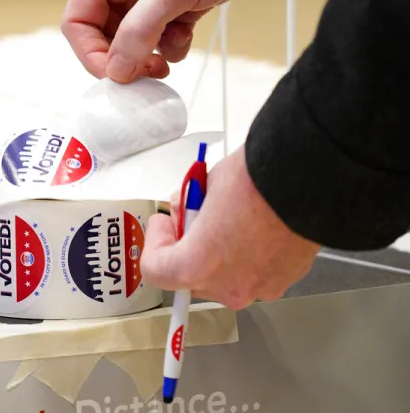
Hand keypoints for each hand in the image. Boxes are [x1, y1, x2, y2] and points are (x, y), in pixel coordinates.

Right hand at [61, 0, 310, 82]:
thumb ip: (138, 34)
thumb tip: (116, 70)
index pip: (79, 20)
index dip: (91, 52)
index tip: (112, 75)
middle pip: (105, 35)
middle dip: (122, 58)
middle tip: (139, 76)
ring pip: (135, 41)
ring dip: (148, 55)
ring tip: (163, 60)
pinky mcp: (180, 4)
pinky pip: (162, 38)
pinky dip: (172, 46)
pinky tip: (186, 36)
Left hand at [141, 146, 320, 309]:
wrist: (311, 179)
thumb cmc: (253, 180)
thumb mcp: (205, 185)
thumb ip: (188, 207)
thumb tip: (187, 211)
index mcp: (197, 266)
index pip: (155, 271)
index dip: (155, 243)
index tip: (166, 222)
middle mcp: (227, 287)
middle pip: (191, 276)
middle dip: (188, 248)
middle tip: (195, 217)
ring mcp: (260, 288)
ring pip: (225, 276)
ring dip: (219, 253)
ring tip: (230, 219)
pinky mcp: (287, 280)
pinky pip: (255, 272)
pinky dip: (249, 255)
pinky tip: (256, 227)